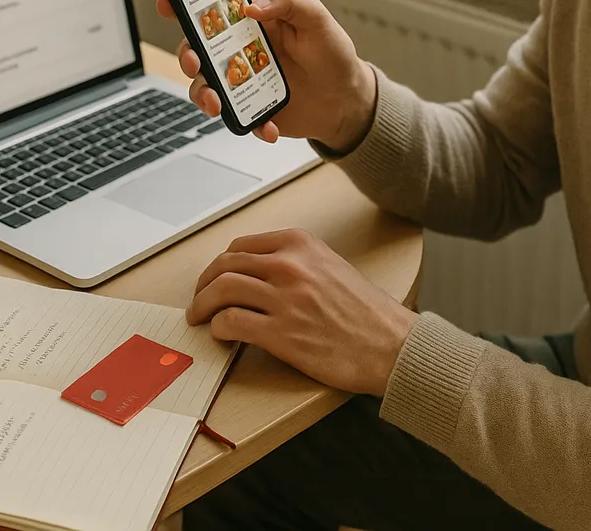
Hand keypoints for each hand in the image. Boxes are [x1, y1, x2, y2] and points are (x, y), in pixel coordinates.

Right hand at [156, 0, 376, 150]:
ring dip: (203, 94)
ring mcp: (241, 80)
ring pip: (204, 85)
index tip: (168, 2)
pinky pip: (234, 117)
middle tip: (195, 63)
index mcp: (251, 20)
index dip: (183, 0)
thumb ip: (287, 1)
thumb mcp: (317, 18)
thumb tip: (251, 6)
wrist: (347, 101)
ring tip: (217, 104)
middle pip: (196, 47)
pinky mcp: (249, 107)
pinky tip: (268, 127)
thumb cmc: (332, 53)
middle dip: (186, 55)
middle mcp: (239, 48)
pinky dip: (248, 124)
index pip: (211, 4)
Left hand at [186, 228, 417, 396]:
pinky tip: (222, 336)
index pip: (240, 247)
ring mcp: (284, 298)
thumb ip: (294, 263)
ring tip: (201, 319)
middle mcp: (289, 265)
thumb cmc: (366, 312)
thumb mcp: (330, 267)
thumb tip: (255, 273)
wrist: (391, 345)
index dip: (220, 266)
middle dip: (204, 285)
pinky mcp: (281, 333)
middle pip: (224, 266)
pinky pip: (231, 323)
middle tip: (199, 301)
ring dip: (202, 306)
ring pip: (221, 290)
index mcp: (300, 244)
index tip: (214, 279)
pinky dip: (218, 329)